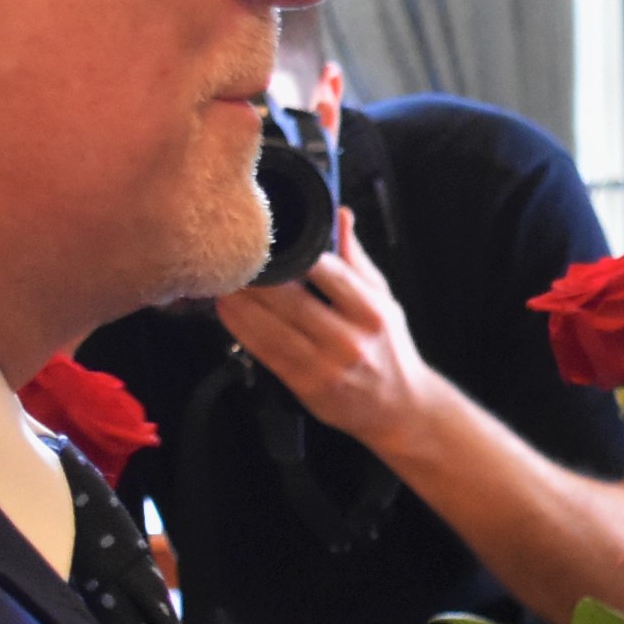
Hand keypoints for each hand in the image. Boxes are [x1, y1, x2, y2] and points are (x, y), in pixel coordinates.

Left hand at [215, 210, 435, 446]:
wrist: (398, 407)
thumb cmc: (389, 350)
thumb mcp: (383, 299)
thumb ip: (356, 259)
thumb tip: (340, 215)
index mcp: (371, 311)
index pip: (329, 273)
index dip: (295, 254)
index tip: (269, 238)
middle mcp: (349, 339)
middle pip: (293, 300)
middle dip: (258, 278)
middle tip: (234, 258)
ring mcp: (326, 365)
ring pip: (272, 328)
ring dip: (241, 304)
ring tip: (225, 282)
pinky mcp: (306, 385)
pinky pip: (266, 352)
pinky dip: (242, 330)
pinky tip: (229, 313)